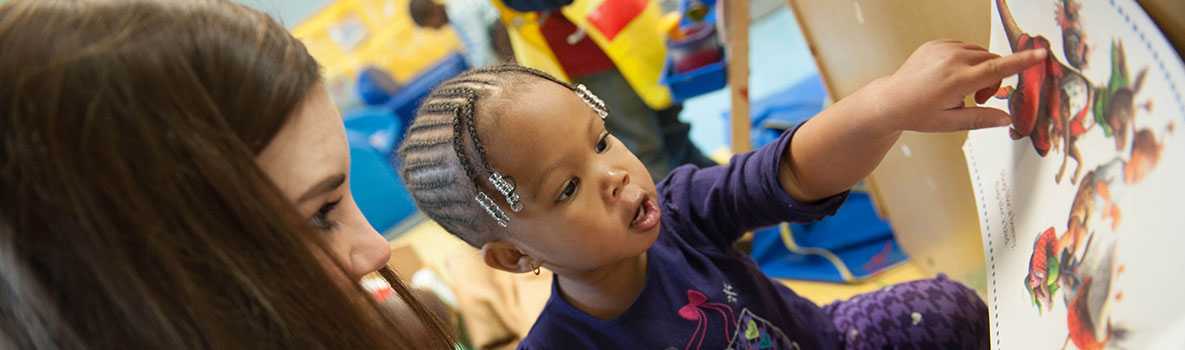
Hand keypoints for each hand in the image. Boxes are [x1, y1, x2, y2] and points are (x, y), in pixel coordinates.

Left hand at [863, 40, 1046, 132]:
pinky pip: (964, 48)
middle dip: (993, 79)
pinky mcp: (937, 43)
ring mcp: (943, 48)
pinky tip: (951, 77)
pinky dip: (966, 60)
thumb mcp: (950, 123)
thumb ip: (982, 119)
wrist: (890, 100)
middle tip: (979, 99)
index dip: (1021, 62)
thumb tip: (1008, 120)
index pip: (997, 69)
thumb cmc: (918, 113)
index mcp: (957, 81)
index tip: (1041, 54)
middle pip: (992, 61)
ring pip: (980, 53)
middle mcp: (951, 60)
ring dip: (980, 69)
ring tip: (963, 89)